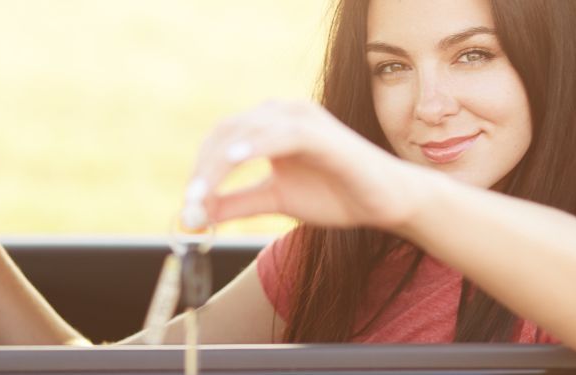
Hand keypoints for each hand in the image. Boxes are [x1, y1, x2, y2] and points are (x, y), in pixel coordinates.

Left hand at [184, 100, 425, 229]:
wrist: (385, 202)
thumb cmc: (337, 195)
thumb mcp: (275, 200)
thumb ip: (237, 203)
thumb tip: (197, 215)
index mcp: (271, 126)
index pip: (222, 139)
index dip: (200, 171)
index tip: (189, 207)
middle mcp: (283, 114)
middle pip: (227, 132)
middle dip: (203, 170)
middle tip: (191, 206)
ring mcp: (302, 119)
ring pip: (246, 132)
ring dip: (218, 164)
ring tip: (201, 195)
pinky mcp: (319, 132)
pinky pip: (279, 135)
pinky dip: (253, 146)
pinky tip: (234, 162)